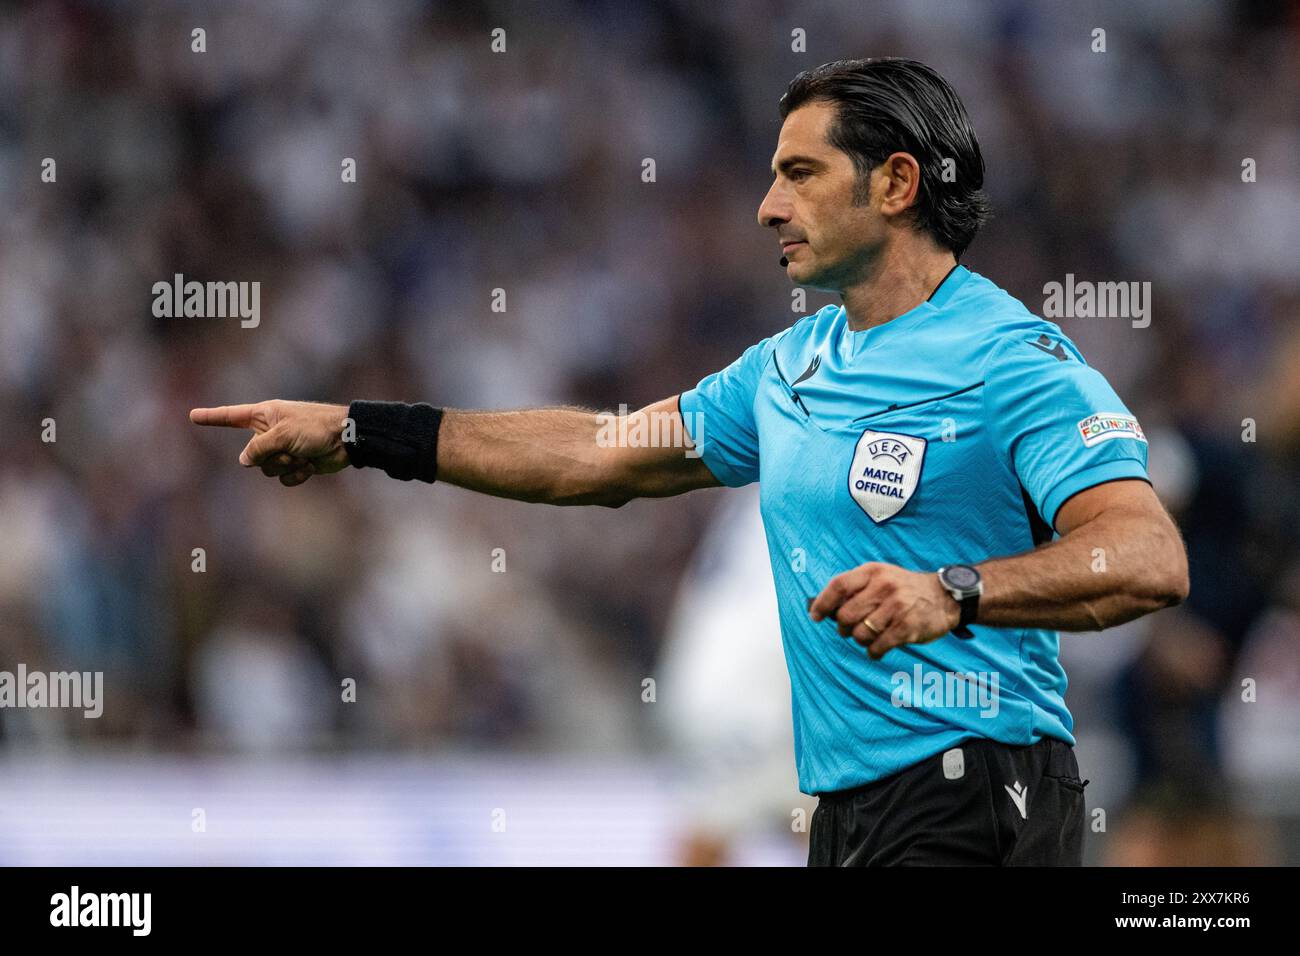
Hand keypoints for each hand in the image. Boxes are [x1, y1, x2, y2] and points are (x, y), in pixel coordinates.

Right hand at [189, 400, 350, 485]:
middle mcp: (270, 432)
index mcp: (265, 415)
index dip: (212, 417)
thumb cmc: (315, 427)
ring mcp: (283, 449)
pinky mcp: (296, 464)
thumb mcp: (282, 434)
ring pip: (267, 470)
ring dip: (285, 466)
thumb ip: (259, 448)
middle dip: (271, 457)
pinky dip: (296, 475)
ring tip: (302, 455)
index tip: (192, 416)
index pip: (231, 417)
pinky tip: (310, 466)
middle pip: (251, 455)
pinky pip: (284, 479)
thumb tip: (244, 461)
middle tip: (292, 448)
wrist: (346, 439)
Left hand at [808, 562, 961, 659]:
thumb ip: (855, 588)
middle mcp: (884, 586)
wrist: (944, 596)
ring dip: (860, 641)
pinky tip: (878, 649)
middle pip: (846, 615)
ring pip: (860, 634)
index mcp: (873, 572)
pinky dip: (873, 652)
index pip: (839, 586)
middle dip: (843, 628)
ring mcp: (896, 607)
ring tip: (870, 636)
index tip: (815, 616)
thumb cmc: (904, 589)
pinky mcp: (907, 627)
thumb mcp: (881, 576)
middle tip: (850, 630)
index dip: (823, 603)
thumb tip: (825, 608)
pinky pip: (877, 647)